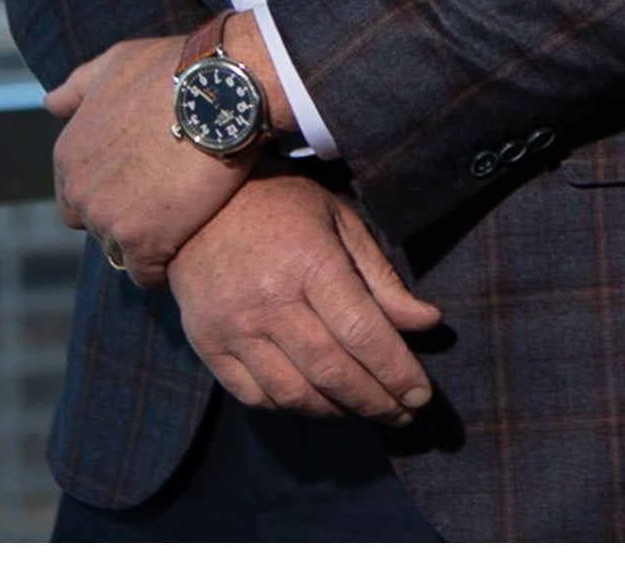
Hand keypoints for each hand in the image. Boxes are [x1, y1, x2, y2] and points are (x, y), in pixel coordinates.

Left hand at [44, 33, 248, 288]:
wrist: (222, 88)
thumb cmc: (173, 69)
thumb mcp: (116, 64)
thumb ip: (79, 87)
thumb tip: (51, 104)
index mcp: (68, 155)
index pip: (75, 193)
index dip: (112, 189)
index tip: (145, 180)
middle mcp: (79, 191)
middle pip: (95, 224)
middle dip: (124, 217)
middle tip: (166, 199)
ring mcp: (109, 219)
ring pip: (120, 249)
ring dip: (147, 239)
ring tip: (183, 221)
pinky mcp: (145, 241)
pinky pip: (146, 273)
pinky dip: (163, 265)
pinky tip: (187, 245)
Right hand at [171, 173, 442, 422]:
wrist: (197, 209)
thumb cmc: (285, 209)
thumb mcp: (343, 225)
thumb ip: (383, 280)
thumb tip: (427, 323)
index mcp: (311, 265)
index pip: (363, 333)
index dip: (397, 371)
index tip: (421, 396)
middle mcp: (270, 303)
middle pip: (331, 371)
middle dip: (375, 401)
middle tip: (404, 415)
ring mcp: (234, 329)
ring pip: (293, 392)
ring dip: (337, 412)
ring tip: (366, 411)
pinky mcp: (207, 346)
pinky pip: (254, 395)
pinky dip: (291, 408)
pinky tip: (318, 404)